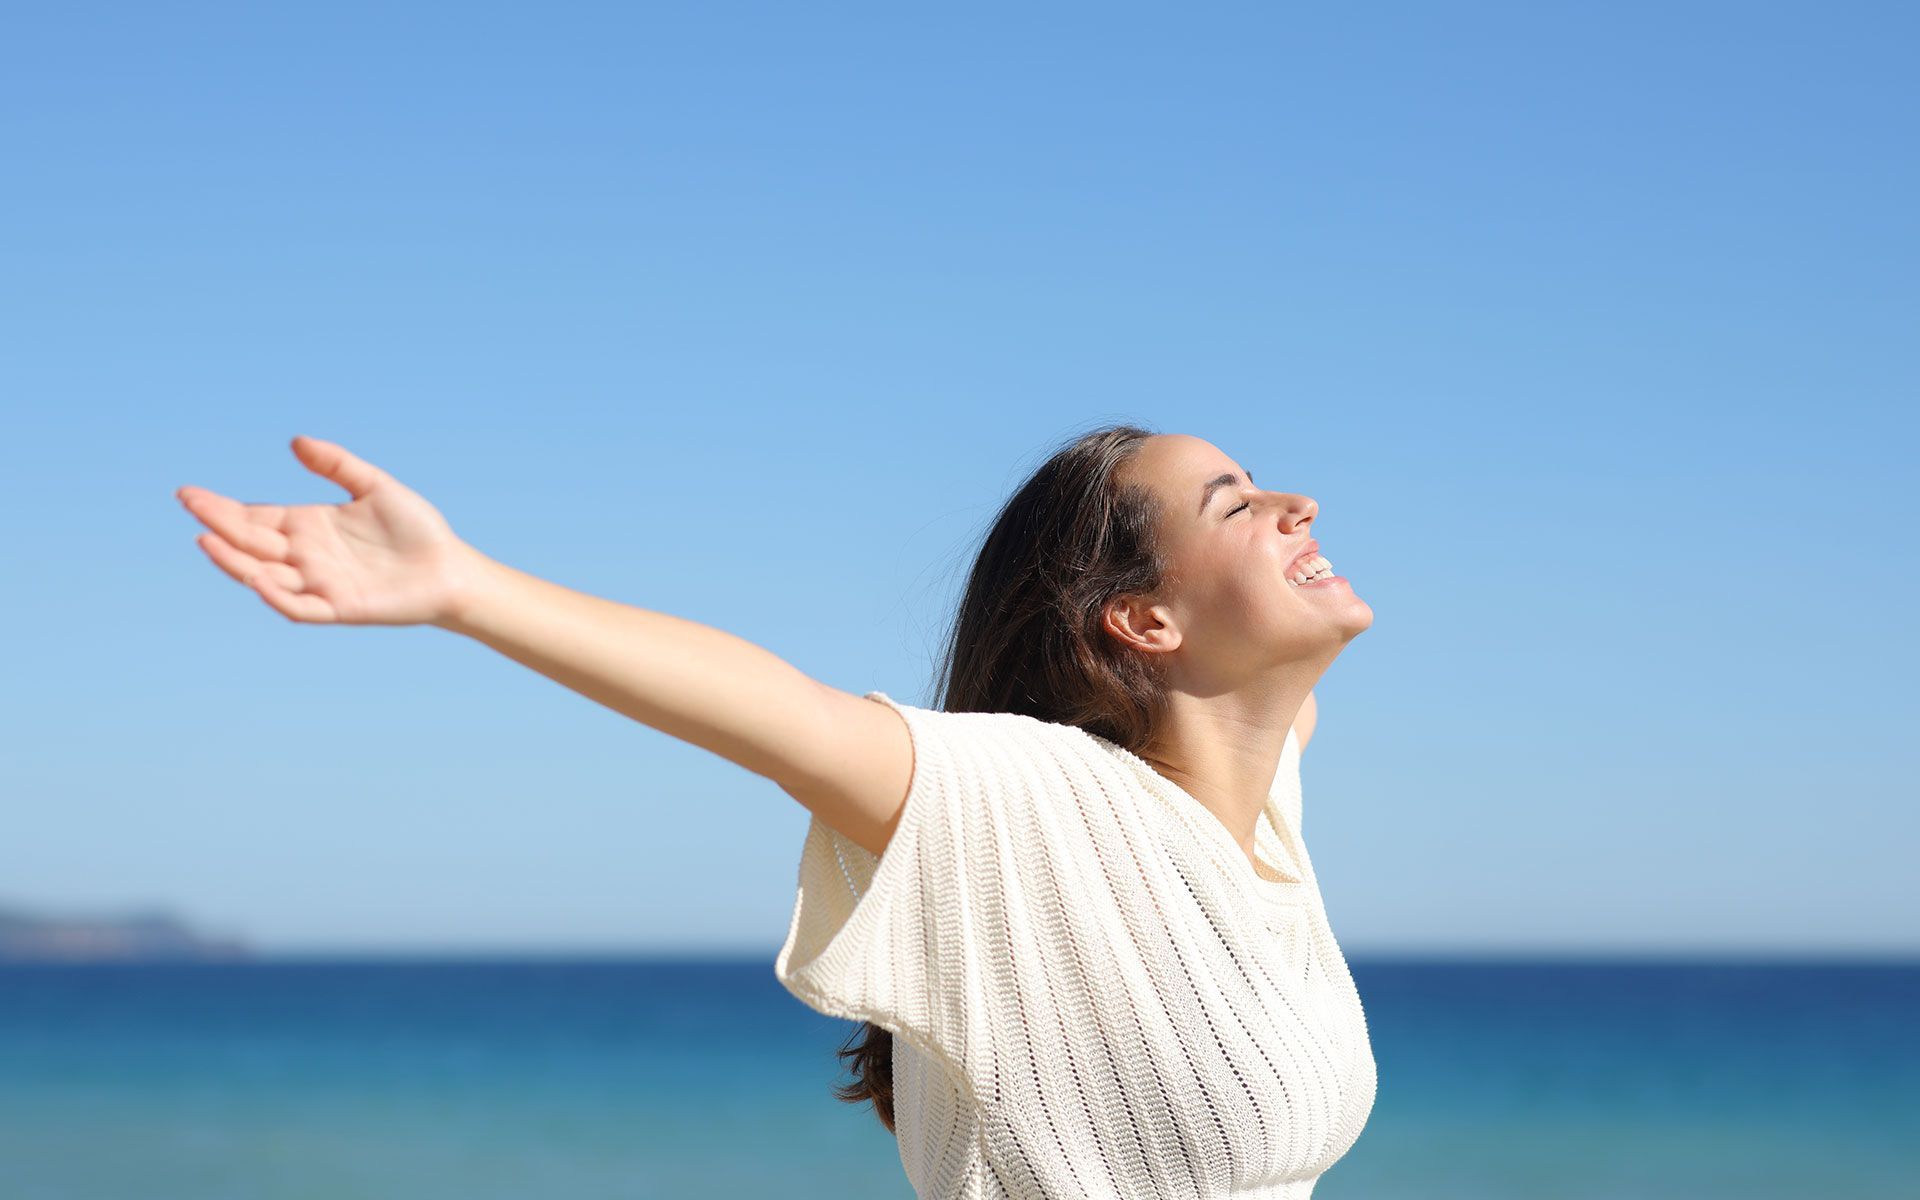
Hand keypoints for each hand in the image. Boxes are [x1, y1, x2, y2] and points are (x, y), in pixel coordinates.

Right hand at [177, 435, 485, 626]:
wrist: (450, 568)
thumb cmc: (416, 529)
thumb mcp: (375, 486)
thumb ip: (337, 465)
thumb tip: (295, 442)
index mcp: (309, 526)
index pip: (255, 517)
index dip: (222, 508)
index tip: (189, 494)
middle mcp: (306, 555)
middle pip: (251, 542)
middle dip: (219, 524)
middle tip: (190, 505)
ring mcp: (319, 583)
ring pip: (264, 575)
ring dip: (234, 561)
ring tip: (206, 539)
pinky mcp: (339, 607)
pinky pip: (299, 607)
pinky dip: (277, 597)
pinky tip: (258, 579)